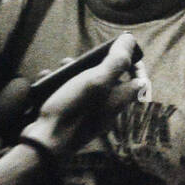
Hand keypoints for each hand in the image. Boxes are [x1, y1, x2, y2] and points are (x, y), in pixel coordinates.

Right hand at [20, 33, 146, 162]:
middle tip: (81, 58)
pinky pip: (67, 97)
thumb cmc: (73, 110)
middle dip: (95, 64)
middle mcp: (106, 109)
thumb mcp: (96, 80)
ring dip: (74, 72)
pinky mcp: (69, 119)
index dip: (133, 63)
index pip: (138, 81)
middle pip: (109, 81)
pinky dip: (58, 85)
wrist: (46, 142)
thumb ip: (115, 61)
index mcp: (118, 100)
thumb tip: (130, 41)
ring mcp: (87, 116)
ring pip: (86, 86)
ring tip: (61, 66)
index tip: (120, 51)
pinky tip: (47, 80)